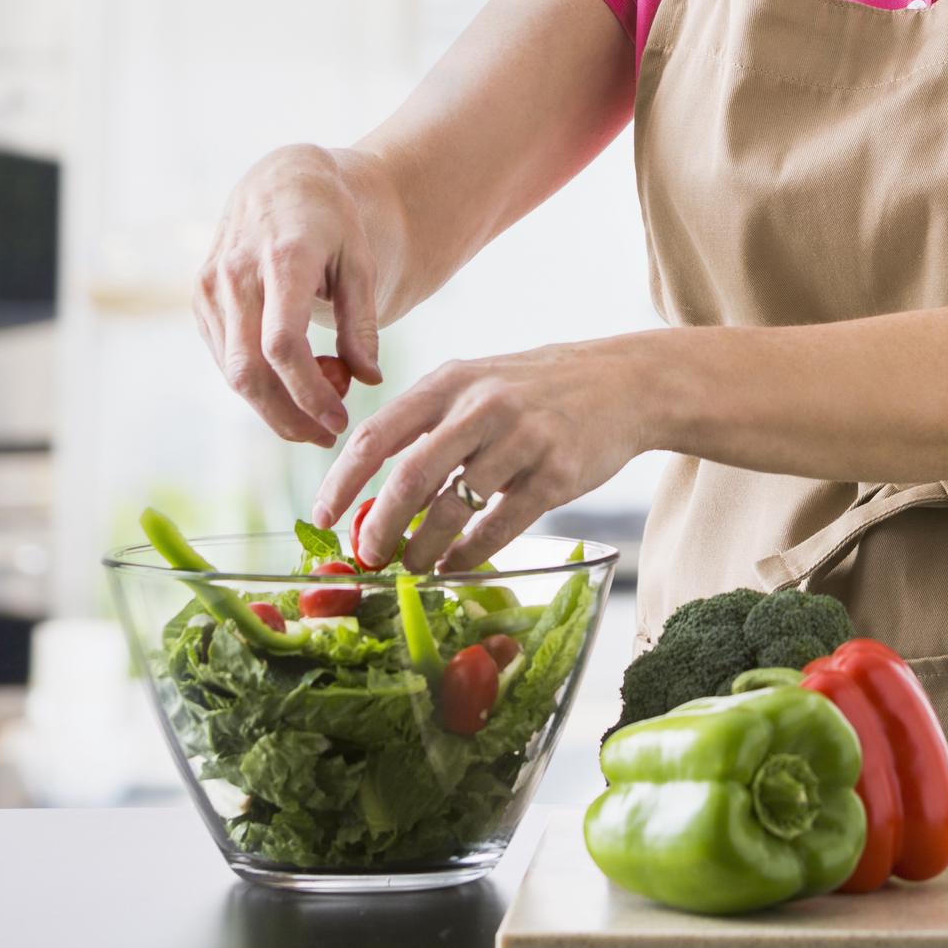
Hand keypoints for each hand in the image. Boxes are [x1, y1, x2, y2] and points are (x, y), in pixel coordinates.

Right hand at [194, 144, 386, 445]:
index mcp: (282, 258)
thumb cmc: (332, 221)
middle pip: (248, 370)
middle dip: (288, 416)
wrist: (281, 181)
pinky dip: (258, 382)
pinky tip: (294, 383)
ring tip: (320, 412)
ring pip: (232, 372)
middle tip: (328, 437)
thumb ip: (362, 322)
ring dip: (274, 406)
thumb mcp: (361, 261)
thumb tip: (370, 379)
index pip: (282, 343)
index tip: (341, 420)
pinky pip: (225, 357)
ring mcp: (210, 287)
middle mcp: (235, 273)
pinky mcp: (200, 299)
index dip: (309, 392)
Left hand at [309, 342, 652, 572]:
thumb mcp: (480, 382)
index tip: (322, 518)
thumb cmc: (539, 389)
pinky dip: (470, 554)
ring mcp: (522, 439)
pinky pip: (499, 527)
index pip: (377, 434)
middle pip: (409, 476)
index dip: (343, 482)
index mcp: (451, 380)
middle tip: (368, 557)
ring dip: (423, 548)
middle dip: (379, 526)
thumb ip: (431, 423)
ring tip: (413, 567)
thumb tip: (373, 491)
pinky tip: (457, 564)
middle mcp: (483, 405)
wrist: (626, 382)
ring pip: (453, 508)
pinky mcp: (556, 473)